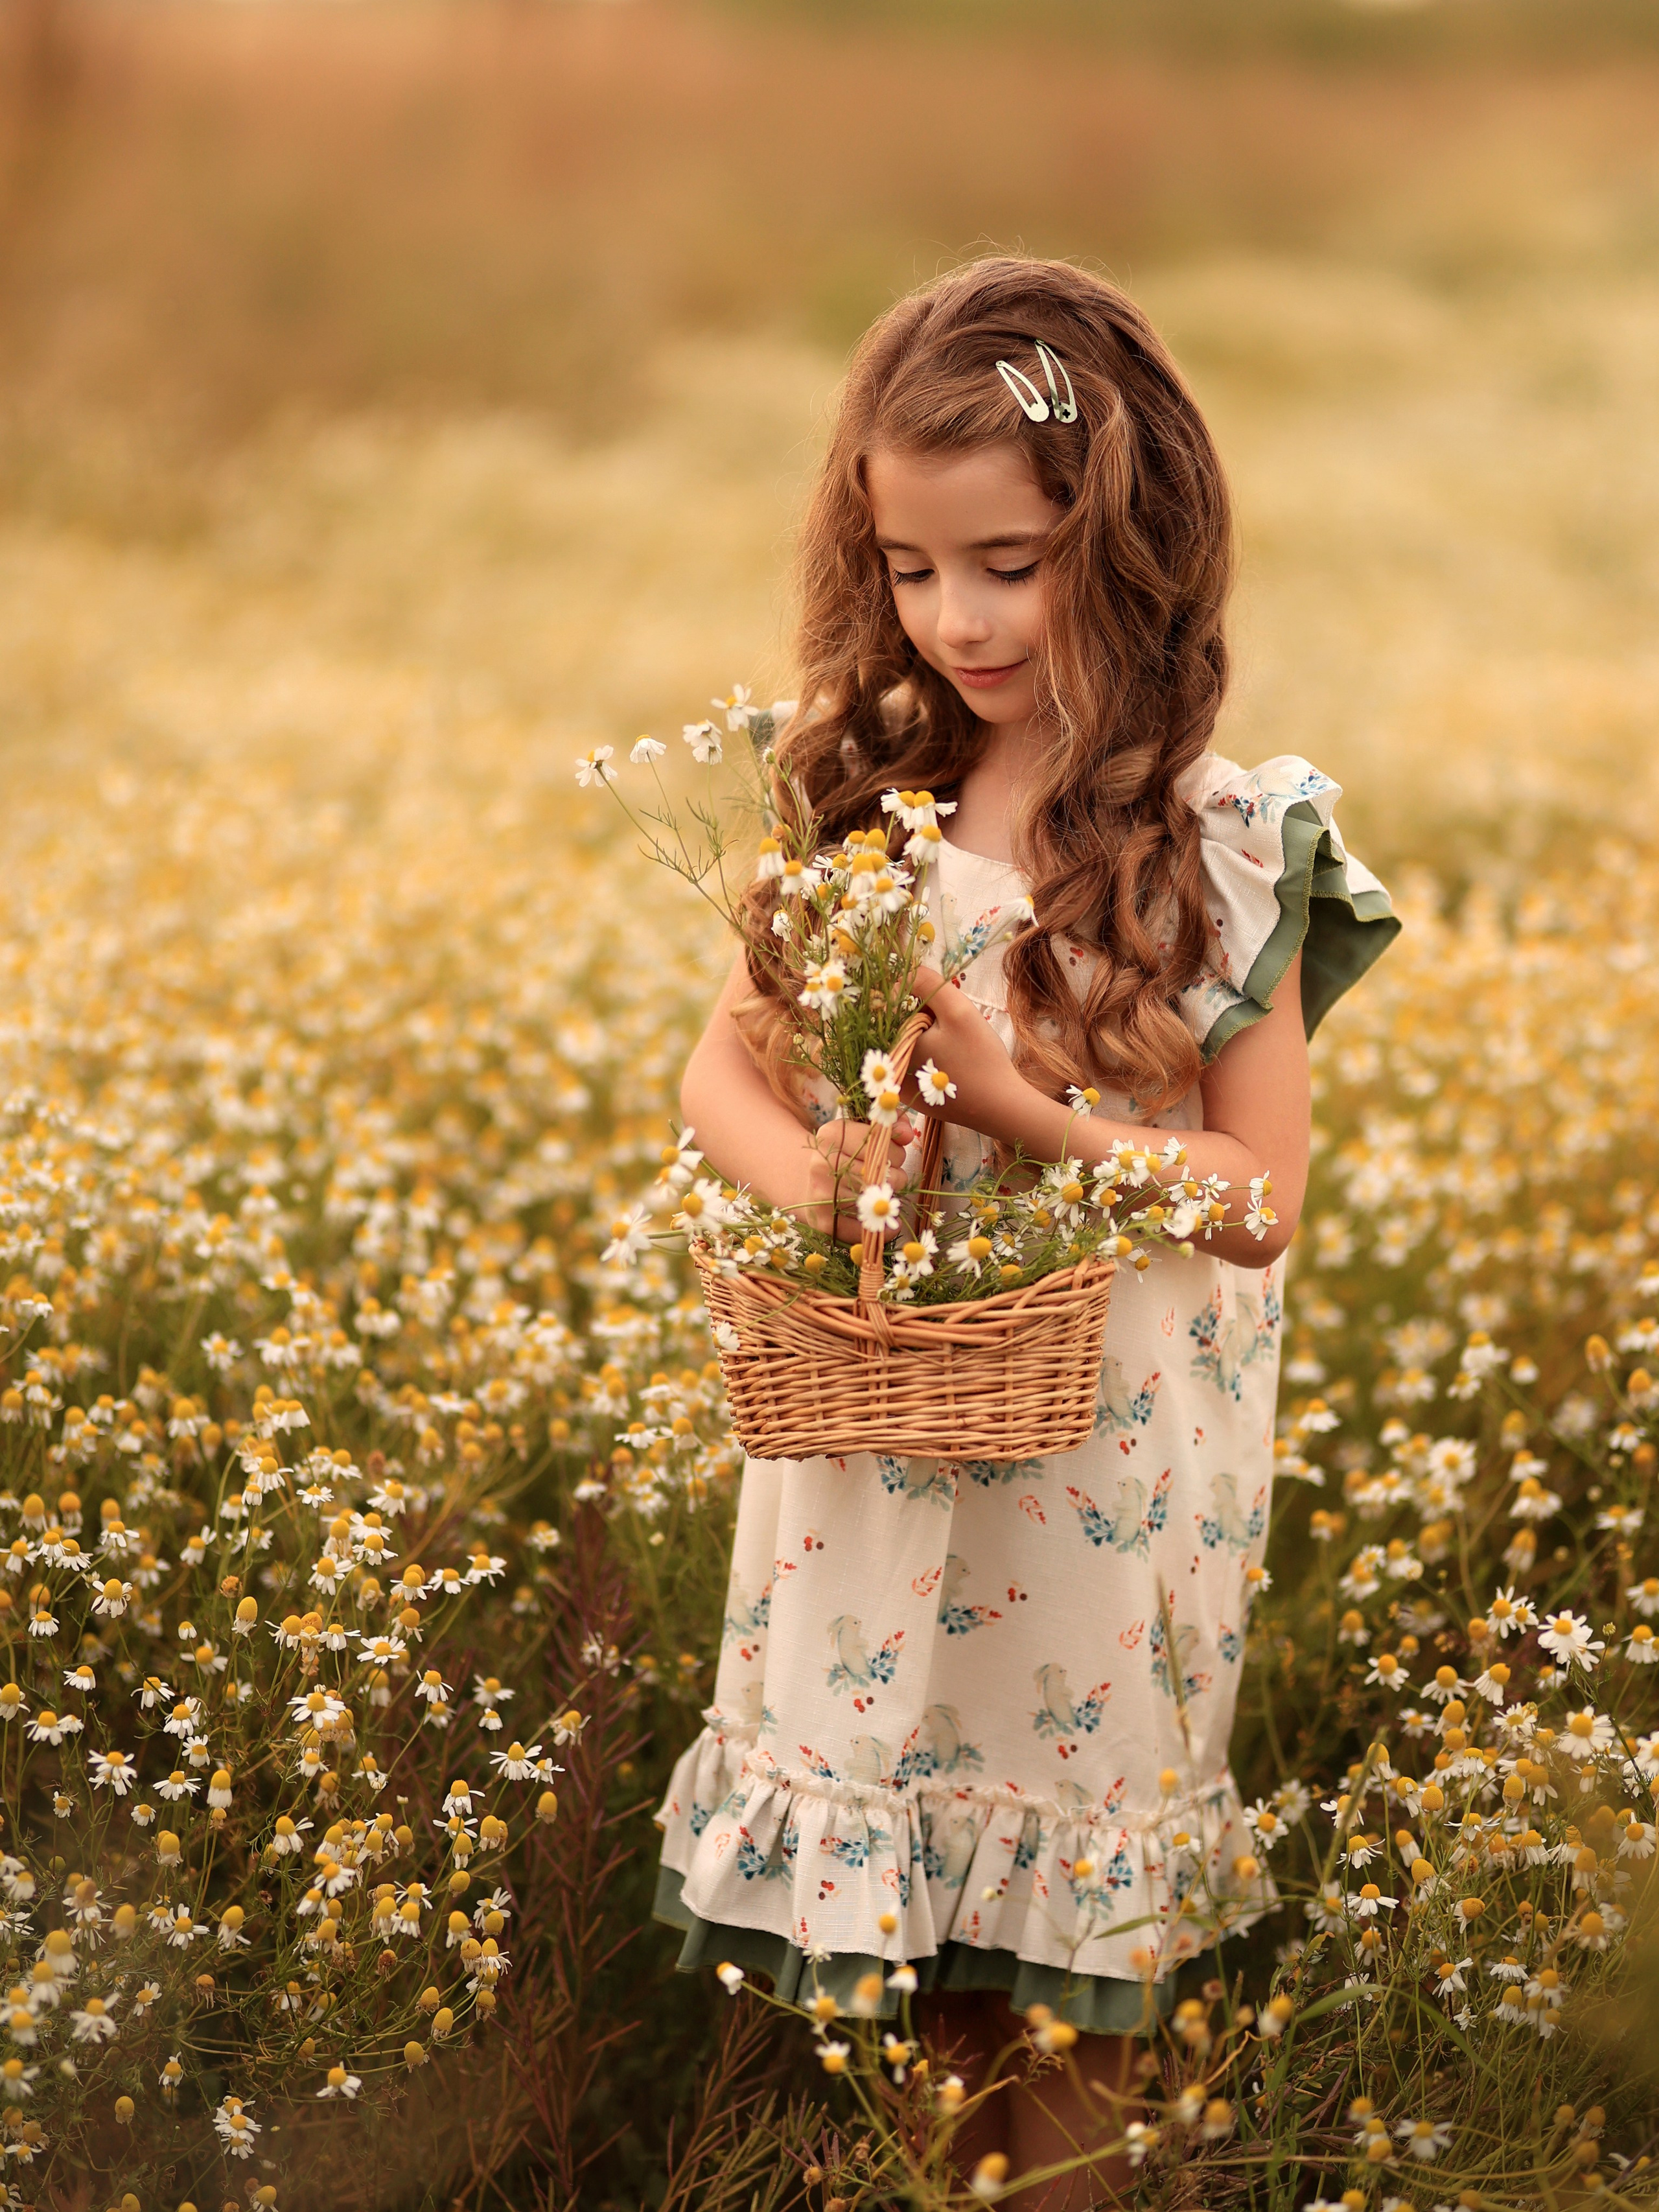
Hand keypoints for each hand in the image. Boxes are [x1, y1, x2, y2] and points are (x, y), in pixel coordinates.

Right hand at [802, 1116, 916, 1244]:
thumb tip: (907, 1134)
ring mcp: (822, 1195)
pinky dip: (882, 1228)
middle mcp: (822, 1164)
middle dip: (895, 1175)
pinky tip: (885, 1220)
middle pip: (881, 1173)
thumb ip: (890, 1127)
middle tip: (888, 1177)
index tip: (892, 1155)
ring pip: (876, 1200)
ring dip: (888, 1199)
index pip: (879, 1142)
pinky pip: (866, 1229)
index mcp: (831, 1135)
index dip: (895, 1151)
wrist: (807, 1182)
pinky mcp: (825, 1222)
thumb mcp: (861, 1132)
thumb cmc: (844, 1154)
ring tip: (881, 1194)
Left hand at [904, 966, 1033, 1146]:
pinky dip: (931, 1059)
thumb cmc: (979, 1057)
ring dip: (932, 1038)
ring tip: (959, 1051)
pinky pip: (914, 1065)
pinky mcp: (913, 1097)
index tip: (945, 1013)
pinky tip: (954, 1066)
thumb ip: (928, 983)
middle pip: (903, 1026)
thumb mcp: (956, 1009)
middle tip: (957, 1035)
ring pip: (911, 1044)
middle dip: (928, 1021)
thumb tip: (902, 974)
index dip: (923, 1002)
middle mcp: (889, 1066)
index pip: (896, 1006)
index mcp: (893, 1043)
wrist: (1000, 1106)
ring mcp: (900, 1085)